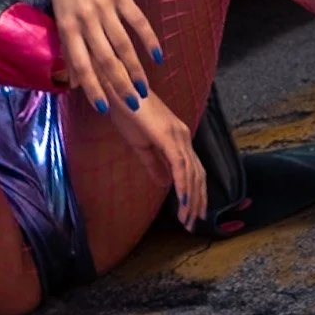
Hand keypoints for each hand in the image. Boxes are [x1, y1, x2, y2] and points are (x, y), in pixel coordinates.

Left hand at [45, 0, 161, 115]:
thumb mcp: (60, 19)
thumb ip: (68, 50)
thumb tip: (72, 84)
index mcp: (67, 27)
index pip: (80, 65)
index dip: (92, 88)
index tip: (104, 108)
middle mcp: (85, 19)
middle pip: (105, 59)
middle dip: (119, 84)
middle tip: (133, 104)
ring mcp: (104, 6)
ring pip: (123, 44)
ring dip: (135, 69)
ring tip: (144, 87)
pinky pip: (138, 21)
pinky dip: (149, 40)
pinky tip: (158, 57)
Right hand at [108, 91, 209, 228]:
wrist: (117, 90)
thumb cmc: (126, 112)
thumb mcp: (140, 144)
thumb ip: (154, 164)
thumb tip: (164, 184)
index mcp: (177, 138)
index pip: (193, 170)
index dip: (195, 193)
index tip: (190, 214)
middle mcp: (183, 136)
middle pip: (198, 174)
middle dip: (197, 201)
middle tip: (191, 224)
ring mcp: (177, 135)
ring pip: (191, 173)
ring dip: (191, 199)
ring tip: (186, 220)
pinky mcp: (168, 136)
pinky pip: (179, 165)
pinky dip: (183, 185)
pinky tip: (182, 201)